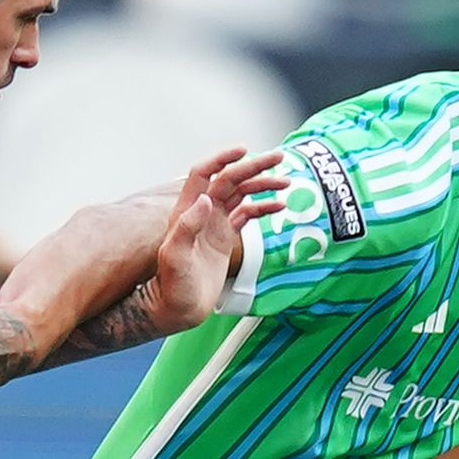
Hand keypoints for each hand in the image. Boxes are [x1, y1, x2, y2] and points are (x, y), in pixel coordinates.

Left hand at [151, 147, 287, 321]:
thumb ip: (187, 227)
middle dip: (254, 167)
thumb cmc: (172, 286)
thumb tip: (205, 200)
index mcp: (188, 210)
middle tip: (279, 158)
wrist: (178, 308)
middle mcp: (202, 212)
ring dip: (263, 185)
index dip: (222, 158)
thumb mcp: (175, 256)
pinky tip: (280, 205)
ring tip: (286, 183)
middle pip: (230, 179)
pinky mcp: (225, 237)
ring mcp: (214, 223)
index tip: (244, 150)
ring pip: (241, 194)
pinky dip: (263, 207)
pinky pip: (247, 214)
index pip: (205, 173)